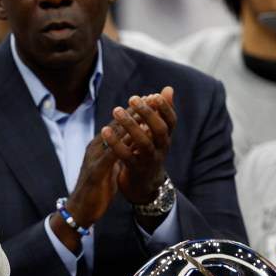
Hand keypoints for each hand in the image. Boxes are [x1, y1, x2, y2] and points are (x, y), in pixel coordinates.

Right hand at [51, 88, 175, 248]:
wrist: (80, 210)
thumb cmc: (95, 189)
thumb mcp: (107, 168)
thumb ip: (115, 154)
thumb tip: (127, 144)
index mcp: (98, 146)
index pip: (116, 124)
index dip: (132, 112)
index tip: (147, 100)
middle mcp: (95, 148)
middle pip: (115, 125)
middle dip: (133, 111)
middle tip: (149, 98)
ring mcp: (94, 159)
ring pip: (113, 136)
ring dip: (129, 123)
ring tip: (145, 113)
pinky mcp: (96, 172)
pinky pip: (111, 155)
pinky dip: (123, 145)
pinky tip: (136, 139)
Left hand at [104, 87, 175, 205]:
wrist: (143, 186)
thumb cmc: (149, 153)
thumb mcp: (157, 135)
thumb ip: (161, 112)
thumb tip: (168, 88)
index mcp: (165, 138)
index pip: (171, 121)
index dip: (165, 108)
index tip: (155, 95)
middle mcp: (161, 149)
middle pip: (159, 130)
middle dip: (147, 114)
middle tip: (133, 98)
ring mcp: (149, 161)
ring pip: (143, 143)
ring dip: (130, 126)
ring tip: (116, 110)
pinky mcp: (135, 171)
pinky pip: (126, 156)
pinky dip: (116, 144)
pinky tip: (105, 130)